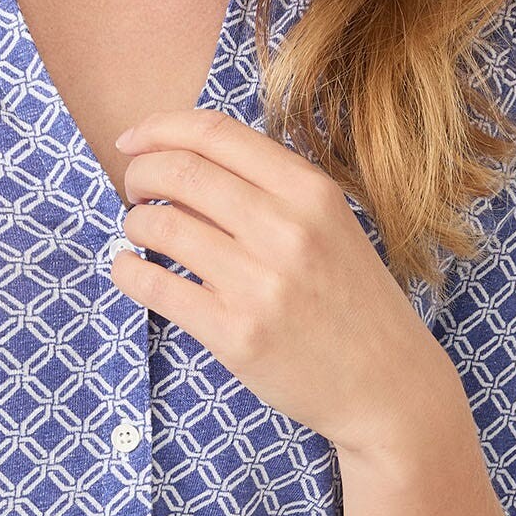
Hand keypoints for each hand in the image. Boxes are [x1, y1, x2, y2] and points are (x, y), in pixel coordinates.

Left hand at [109, 107, 443, 451]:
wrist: (388, 387)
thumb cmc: (351, 302)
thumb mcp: (330, 226)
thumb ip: (269, 191)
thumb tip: (179, 163)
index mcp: (311, 192)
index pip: (215, 133)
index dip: (158, 129)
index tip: (133, 141)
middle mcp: (287, 229)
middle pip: (179, 172)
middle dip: (139, 174)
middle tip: (134, 190)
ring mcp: (261, 284)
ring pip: (160, 226)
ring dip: (134, 223)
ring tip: (140, 233)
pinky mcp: (236, 334)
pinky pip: (154, 286)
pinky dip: (126, 271)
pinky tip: (130, 269)